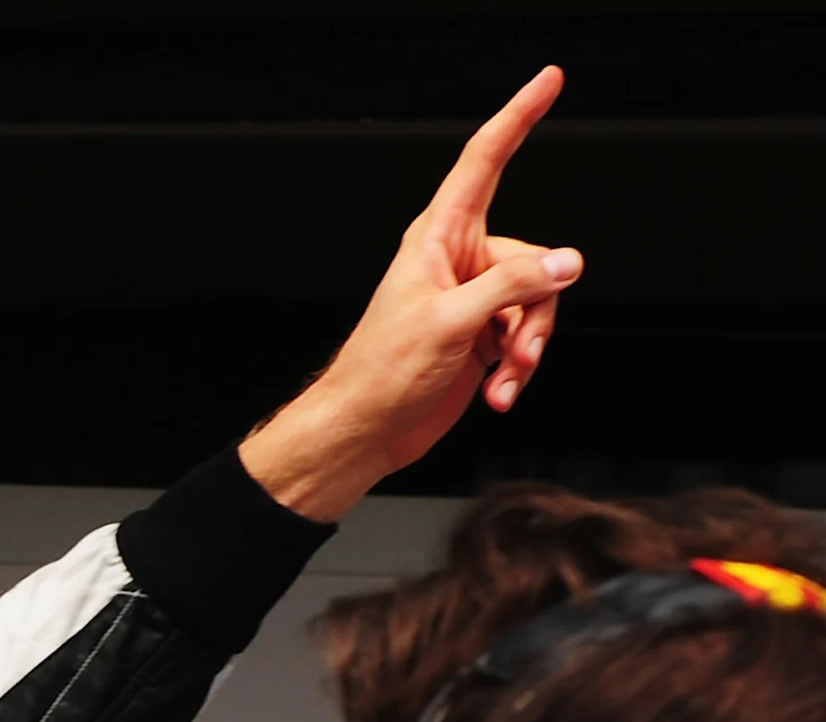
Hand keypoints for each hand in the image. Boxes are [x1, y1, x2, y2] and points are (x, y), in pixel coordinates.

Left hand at [238, 66, 582, 522]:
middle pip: (535, 256)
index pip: (484, 162)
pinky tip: (500, 392)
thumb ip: (513, 286)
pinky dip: (519, 368)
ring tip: (506, 378)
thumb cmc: (382, 373)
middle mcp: (458, 262)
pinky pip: (526, 336)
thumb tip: (566, 263)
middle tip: (518, 352)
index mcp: (438, 239)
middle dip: (538, 308)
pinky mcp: (481, 334)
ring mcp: (472, 299)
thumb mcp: (451, 322)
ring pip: (538, 301)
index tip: (548, 80)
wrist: (366, 430)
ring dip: (529, 347)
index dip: (517, 117)